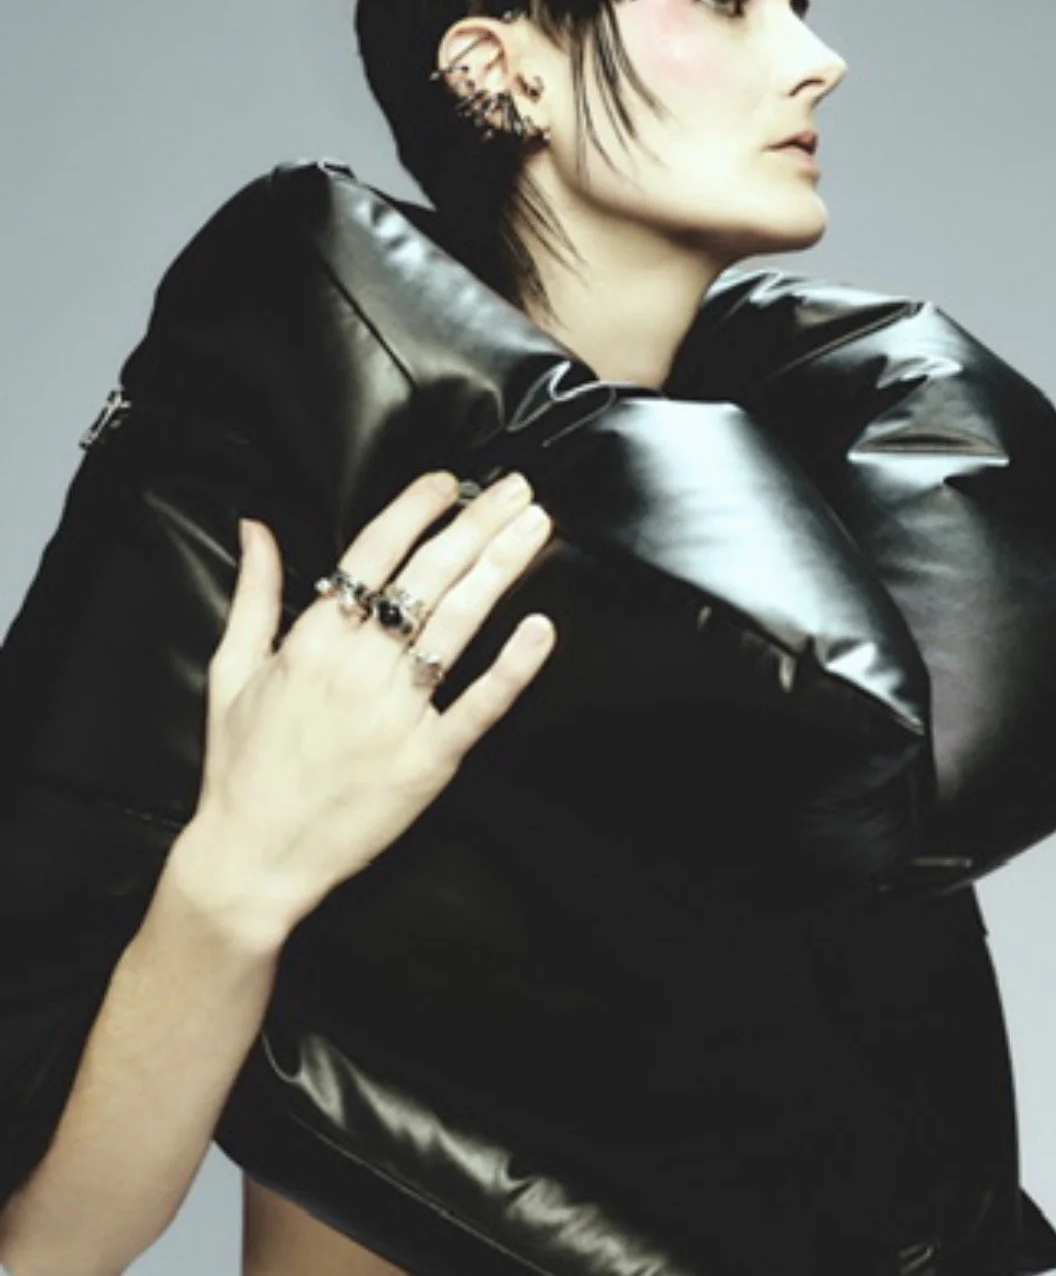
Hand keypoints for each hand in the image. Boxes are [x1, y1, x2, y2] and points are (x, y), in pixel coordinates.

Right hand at [183, 470, 555, 932]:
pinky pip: (479, 705)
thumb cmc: (242, 766)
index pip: (374, 553)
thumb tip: (257, 527)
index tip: (450, 481)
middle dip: (478, 524)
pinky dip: (513, 666)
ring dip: (501, 569)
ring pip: (458, 625)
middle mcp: (358, 668)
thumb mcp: (231, 669)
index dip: (417, 509)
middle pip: (428, 577)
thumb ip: (253, 592)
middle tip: (518, 488)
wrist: (253, 858)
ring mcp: (397, 714)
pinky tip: (541, 627)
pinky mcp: (427, 760)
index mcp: (312, 641)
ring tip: (535, 528)